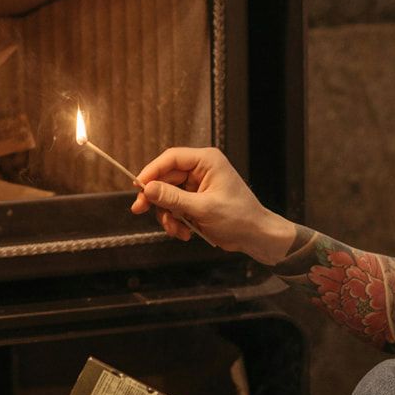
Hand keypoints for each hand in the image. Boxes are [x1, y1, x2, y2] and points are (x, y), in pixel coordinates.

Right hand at [131, 147, 296, 263]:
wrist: (256, 236)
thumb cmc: (238, 217)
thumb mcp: (203, 208)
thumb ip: (173, 198)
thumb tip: (147, 189)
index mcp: (206, 161)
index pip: (171, 158)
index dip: (151, 171)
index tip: (138, 187)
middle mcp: (200, 170)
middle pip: (165, 178)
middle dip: (156, 199)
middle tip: (140, 211)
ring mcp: (197, 186)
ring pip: (167, 196)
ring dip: (168, 215)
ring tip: (177, 230)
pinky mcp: (196, 201)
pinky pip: (175, 208)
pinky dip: (176, 221)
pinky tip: (185, 233)